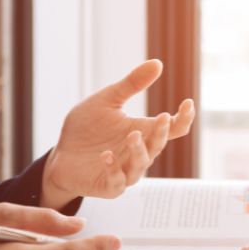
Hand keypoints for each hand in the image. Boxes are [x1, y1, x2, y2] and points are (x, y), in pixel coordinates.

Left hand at [41, 59, 195, 207]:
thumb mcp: (107, 100)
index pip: (172, 129)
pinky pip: (116, 181)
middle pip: (158, 145)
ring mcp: (125, 171)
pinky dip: (113, 170)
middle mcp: (138, 153)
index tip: (187, 103)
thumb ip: (131, 85)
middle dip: (161, 133)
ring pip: (140, 165)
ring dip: (139, 151)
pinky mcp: (108, 186)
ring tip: (132, 136)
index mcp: (143, 132)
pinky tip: (106, 156)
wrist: (61, 154)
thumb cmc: (86, 128)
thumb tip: (157, 63)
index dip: (183, 118)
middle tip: (161, 117)